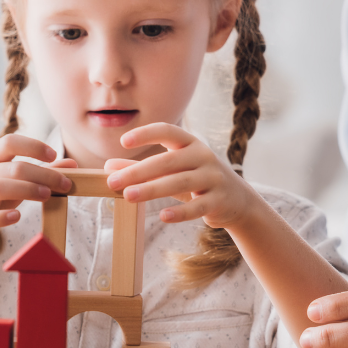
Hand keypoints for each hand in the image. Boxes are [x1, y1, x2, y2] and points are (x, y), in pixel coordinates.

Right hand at [0, 135, 73, 254]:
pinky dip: (2, 217)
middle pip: (13, 167)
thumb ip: (42, 172)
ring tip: (47, 195)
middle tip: (65, 183)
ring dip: (26, 190)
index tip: (53, 155)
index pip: (9, 142)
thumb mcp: (15, 183)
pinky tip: (17, 217)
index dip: (32, 146)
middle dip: (42, 173)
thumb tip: (72, 164)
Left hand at [105, 122, 260, 228]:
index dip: (146, 134)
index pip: (168, 131)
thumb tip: (109, 167)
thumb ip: (142, 168)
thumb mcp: (172, 171)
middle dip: (139, 171)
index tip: (123, 142)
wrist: (237, 200)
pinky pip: (198, 206)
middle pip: (168, 160)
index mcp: (190, 143)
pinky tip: (163, 216)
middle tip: (114, 181)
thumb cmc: (197, 180)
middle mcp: (203, 156)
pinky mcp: (219, 200)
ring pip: (180, 182)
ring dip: (152, 189)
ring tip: (128, 196)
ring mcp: (213, 178)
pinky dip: (180, 212)